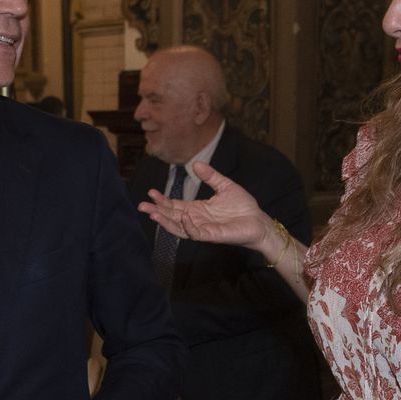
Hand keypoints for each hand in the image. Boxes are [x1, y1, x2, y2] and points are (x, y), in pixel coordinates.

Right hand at [139, 161, 270, 250]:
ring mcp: (203, 229)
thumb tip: (195, 163)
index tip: (150, 192)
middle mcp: (197, 220)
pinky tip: (182, 216)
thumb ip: (210, 176)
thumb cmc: (243, 206)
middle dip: (157, 211)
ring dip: (166, 222)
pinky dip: (188, 226)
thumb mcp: (224, 186)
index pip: (175, 205)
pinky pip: (197, 233)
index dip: (162, 200)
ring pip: (179, 228)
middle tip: (141, 205)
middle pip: (172, 217)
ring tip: (153, 214)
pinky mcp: (213, 236)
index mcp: (197, 209)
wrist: (259, 221)